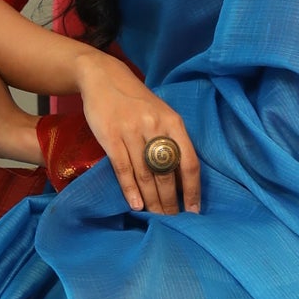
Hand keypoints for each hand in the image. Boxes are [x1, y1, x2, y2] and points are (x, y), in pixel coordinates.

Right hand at [75, 51, 201, 214]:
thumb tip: (181, 178)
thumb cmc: (136, 101)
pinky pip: (123, 168)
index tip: (194, 211)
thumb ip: (171, 140)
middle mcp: (155, 127)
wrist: (103, 77)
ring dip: (152, 201)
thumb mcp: (161, 114)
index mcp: (174, 123)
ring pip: (146, 175)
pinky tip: (136, 205)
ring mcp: (132, 131)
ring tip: (157, 218)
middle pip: (167, 174)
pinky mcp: (110, 136)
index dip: (193, 190)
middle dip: (171, 202)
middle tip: (173, 221)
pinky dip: (130, 190)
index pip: (189, 163)